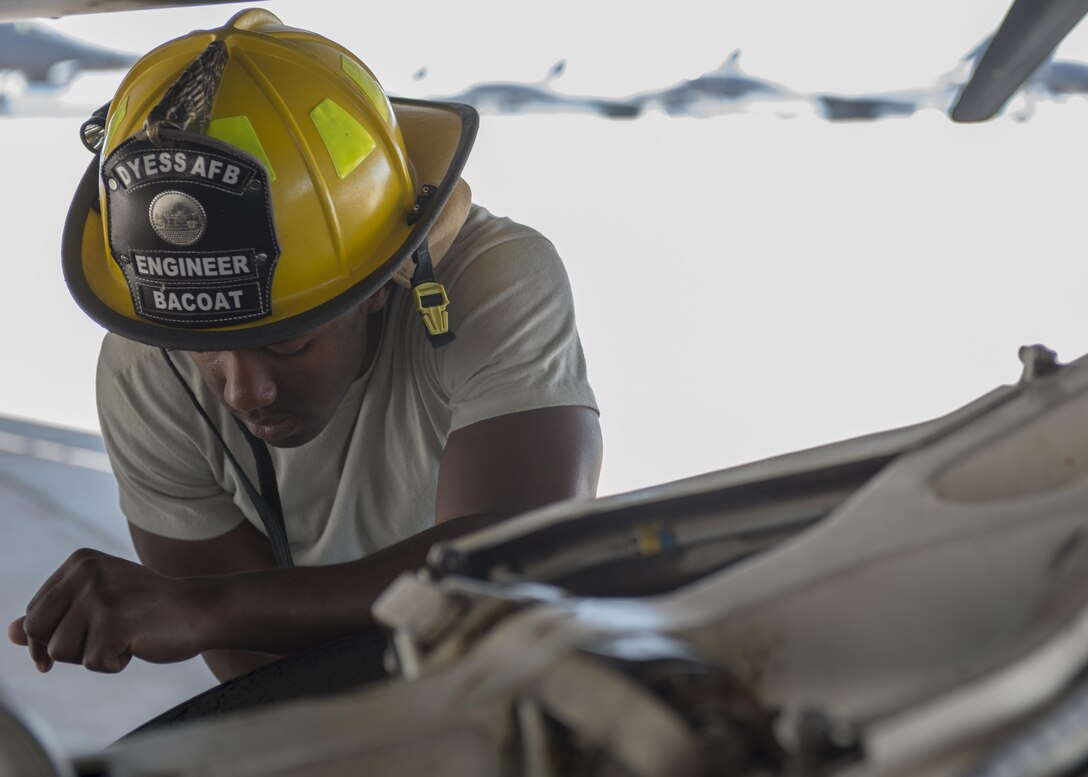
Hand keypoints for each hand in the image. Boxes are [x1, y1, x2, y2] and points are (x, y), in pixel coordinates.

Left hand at [7, 548, 212, 672]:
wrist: (200, 608)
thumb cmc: (148, 609)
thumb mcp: (98, 604)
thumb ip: (56, 616)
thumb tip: (10, 633)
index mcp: (79, 562)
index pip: (35, 611)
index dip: (46, 637)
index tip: (73, 644)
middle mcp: (86, 572)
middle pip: (37, 630)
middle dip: (61, 648)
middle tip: (97, 644)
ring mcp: (100, 596)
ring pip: (61, 651)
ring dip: (92, 656)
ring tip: (123, 637)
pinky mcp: (115, 621)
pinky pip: (92, 662)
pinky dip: (114, 664)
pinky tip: (136, 644)